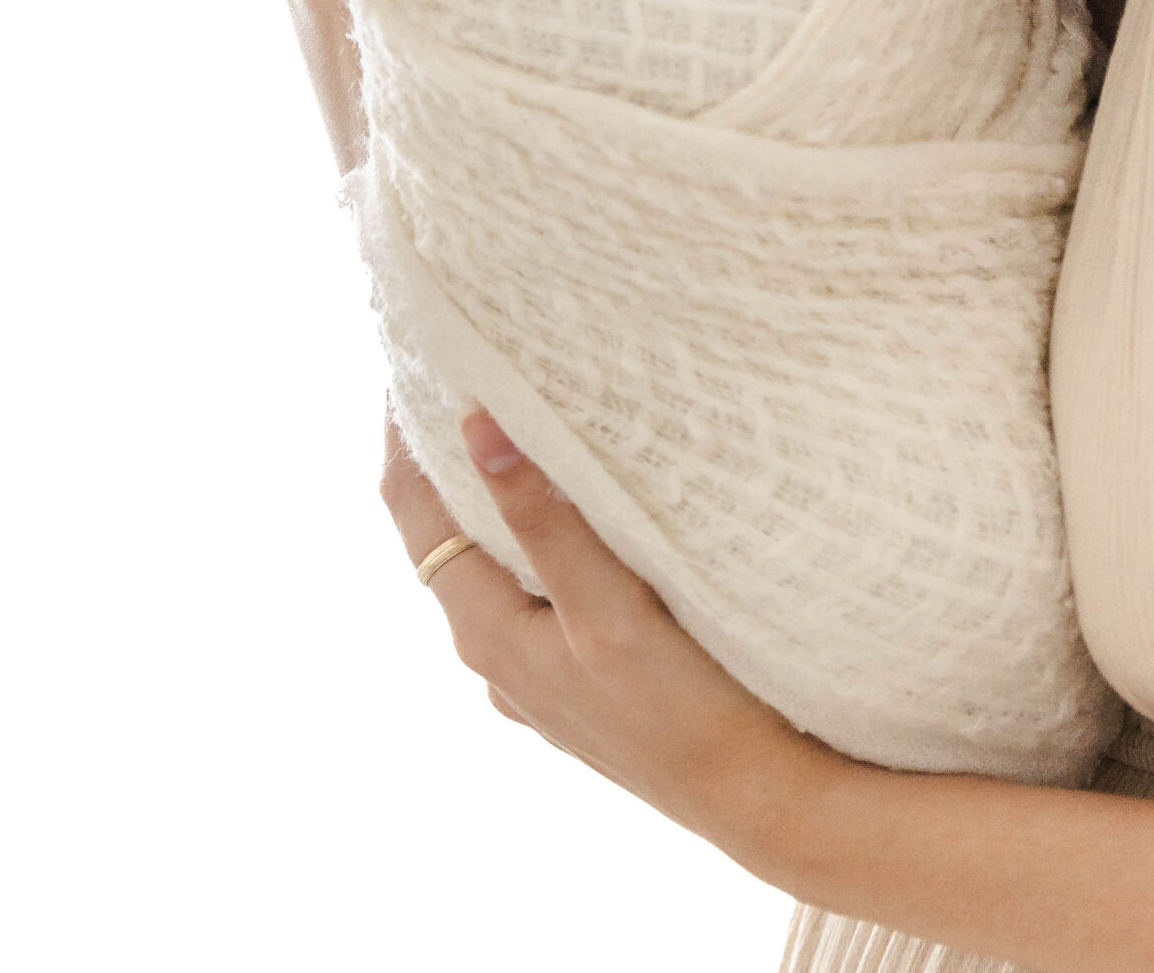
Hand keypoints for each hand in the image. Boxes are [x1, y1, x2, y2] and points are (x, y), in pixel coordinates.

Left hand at [380, 411, 828, 871]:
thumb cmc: (678, 708)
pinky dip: (530, 539)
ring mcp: (531, 674)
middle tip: (463, 367)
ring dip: (488, 498)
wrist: (751, 798)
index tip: (412, 356)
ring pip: (488, 564)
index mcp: (484, 630)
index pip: (412, 509)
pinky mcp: (573, 682)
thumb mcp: (606, 607)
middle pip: (443, 534)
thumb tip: (478, 425)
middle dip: (443, 455)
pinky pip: (530, 592)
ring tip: (513, 421)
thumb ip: (543, 520)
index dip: (402, 434)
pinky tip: (571, 520)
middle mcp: (493, 654)